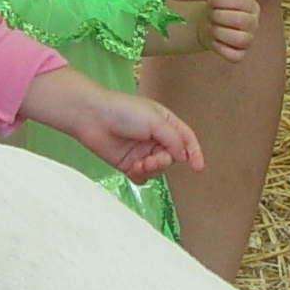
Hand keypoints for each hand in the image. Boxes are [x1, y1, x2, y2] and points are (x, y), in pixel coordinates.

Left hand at [68, 88, 202, 182]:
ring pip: (158, 169)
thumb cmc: (123, 112)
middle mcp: (155, 138)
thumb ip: (173, 139)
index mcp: (165, 122)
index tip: (198, 168)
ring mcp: (142, 152)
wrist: (92, 119)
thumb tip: (183, 156)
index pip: (186, 139)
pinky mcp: (128, 164)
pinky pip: (143, 178)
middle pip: (172, 157)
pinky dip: (140, 176)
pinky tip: (132, 168)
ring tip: (140, 164)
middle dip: (164, 161)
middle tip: (152, 160)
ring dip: (152, 169)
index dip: (194, 153)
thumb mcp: (155, 120)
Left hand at [204, 0, 260, 60]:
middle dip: (217, 18)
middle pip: (237, 21)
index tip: (213, 3)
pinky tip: (215, 42)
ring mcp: (249, 40)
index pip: (236, 3)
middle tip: (213, 16)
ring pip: (236, 39)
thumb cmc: (219, 5)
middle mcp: (254, 23)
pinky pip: (233, 56)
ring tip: (214, 28)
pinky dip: (221, 49)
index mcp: (253, 5)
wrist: (206, 24)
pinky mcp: (240, 55)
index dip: (218, 3)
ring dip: (218, 33)